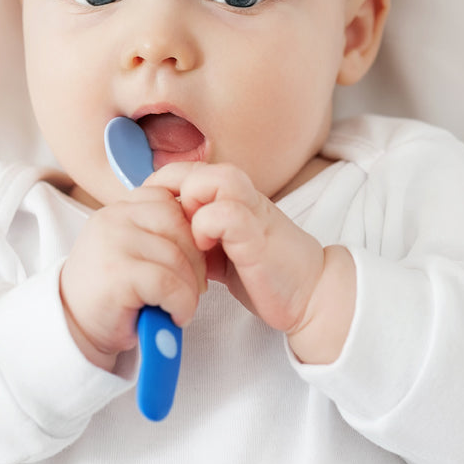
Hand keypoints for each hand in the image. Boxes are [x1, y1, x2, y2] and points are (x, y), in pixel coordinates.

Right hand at [60, 185, 205, 370]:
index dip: (189, 231)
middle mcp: (112, 218)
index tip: (189, 260)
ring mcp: (112, 243)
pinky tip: (174, 316)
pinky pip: (170, 284)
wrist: (75, 327)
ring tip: (180, 306)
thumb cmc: (111, 293)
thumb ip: (157, 233)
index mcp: (118, 209)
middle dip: (197, 259)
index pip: (169, 201)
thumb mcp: (132, 251)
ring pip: (178, 256)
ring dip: (190, 288)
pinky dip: (182, 305)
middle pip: (179, 223)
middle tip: (194, 288)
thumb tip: (203, 233)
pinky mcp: (117, 274)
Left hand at [149, 162, 355, 363]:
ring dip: (191, 204)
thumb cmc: (263, 272)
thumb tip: (157, 232)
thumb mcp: (220, 248)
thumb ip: (195, 234)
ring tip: (190, 235)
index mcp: (230, 197)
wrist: (311, 294)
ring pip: (212, 178)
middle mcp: (242, 197)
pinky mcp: (258, 236)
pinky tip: (206, 250)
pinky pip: (225, 213)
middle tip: (168, 226)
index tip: (152, 216)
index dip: (160, 188)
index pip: (184, 171)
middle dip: (170, 194)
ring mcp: (252, 212)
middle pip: (193, 168)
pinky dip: (207, 228)